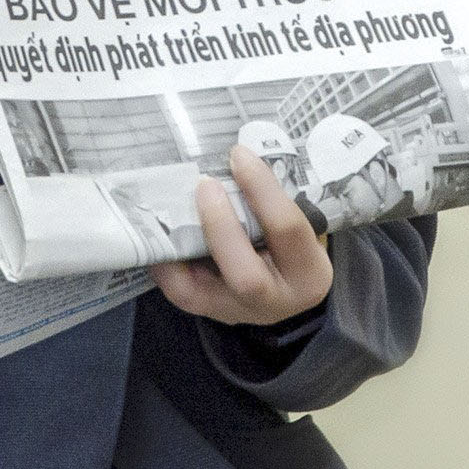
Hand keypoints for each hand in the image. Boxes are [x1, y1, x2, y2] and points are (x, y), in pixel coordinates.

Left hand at [148, 144, 332, 325]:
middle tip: (204, 184)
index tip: (239, 155)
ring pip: (199, 294)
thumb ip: (269, 201)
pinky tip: (159, 235)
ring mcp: (238, 314)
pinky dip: (165, 263)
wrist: (289, 287)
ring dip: (179, 249)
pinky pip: (180, 292)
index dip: (261, 189)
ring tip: (168, 211)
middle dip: (220, 227)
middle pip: (246, 277)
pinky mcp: (209, 313)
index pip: (287, 230)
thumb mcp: (297, 223)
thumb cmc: (292, 243)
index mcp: (308, 273)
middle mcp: (276, 302)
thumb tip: (232, 159)